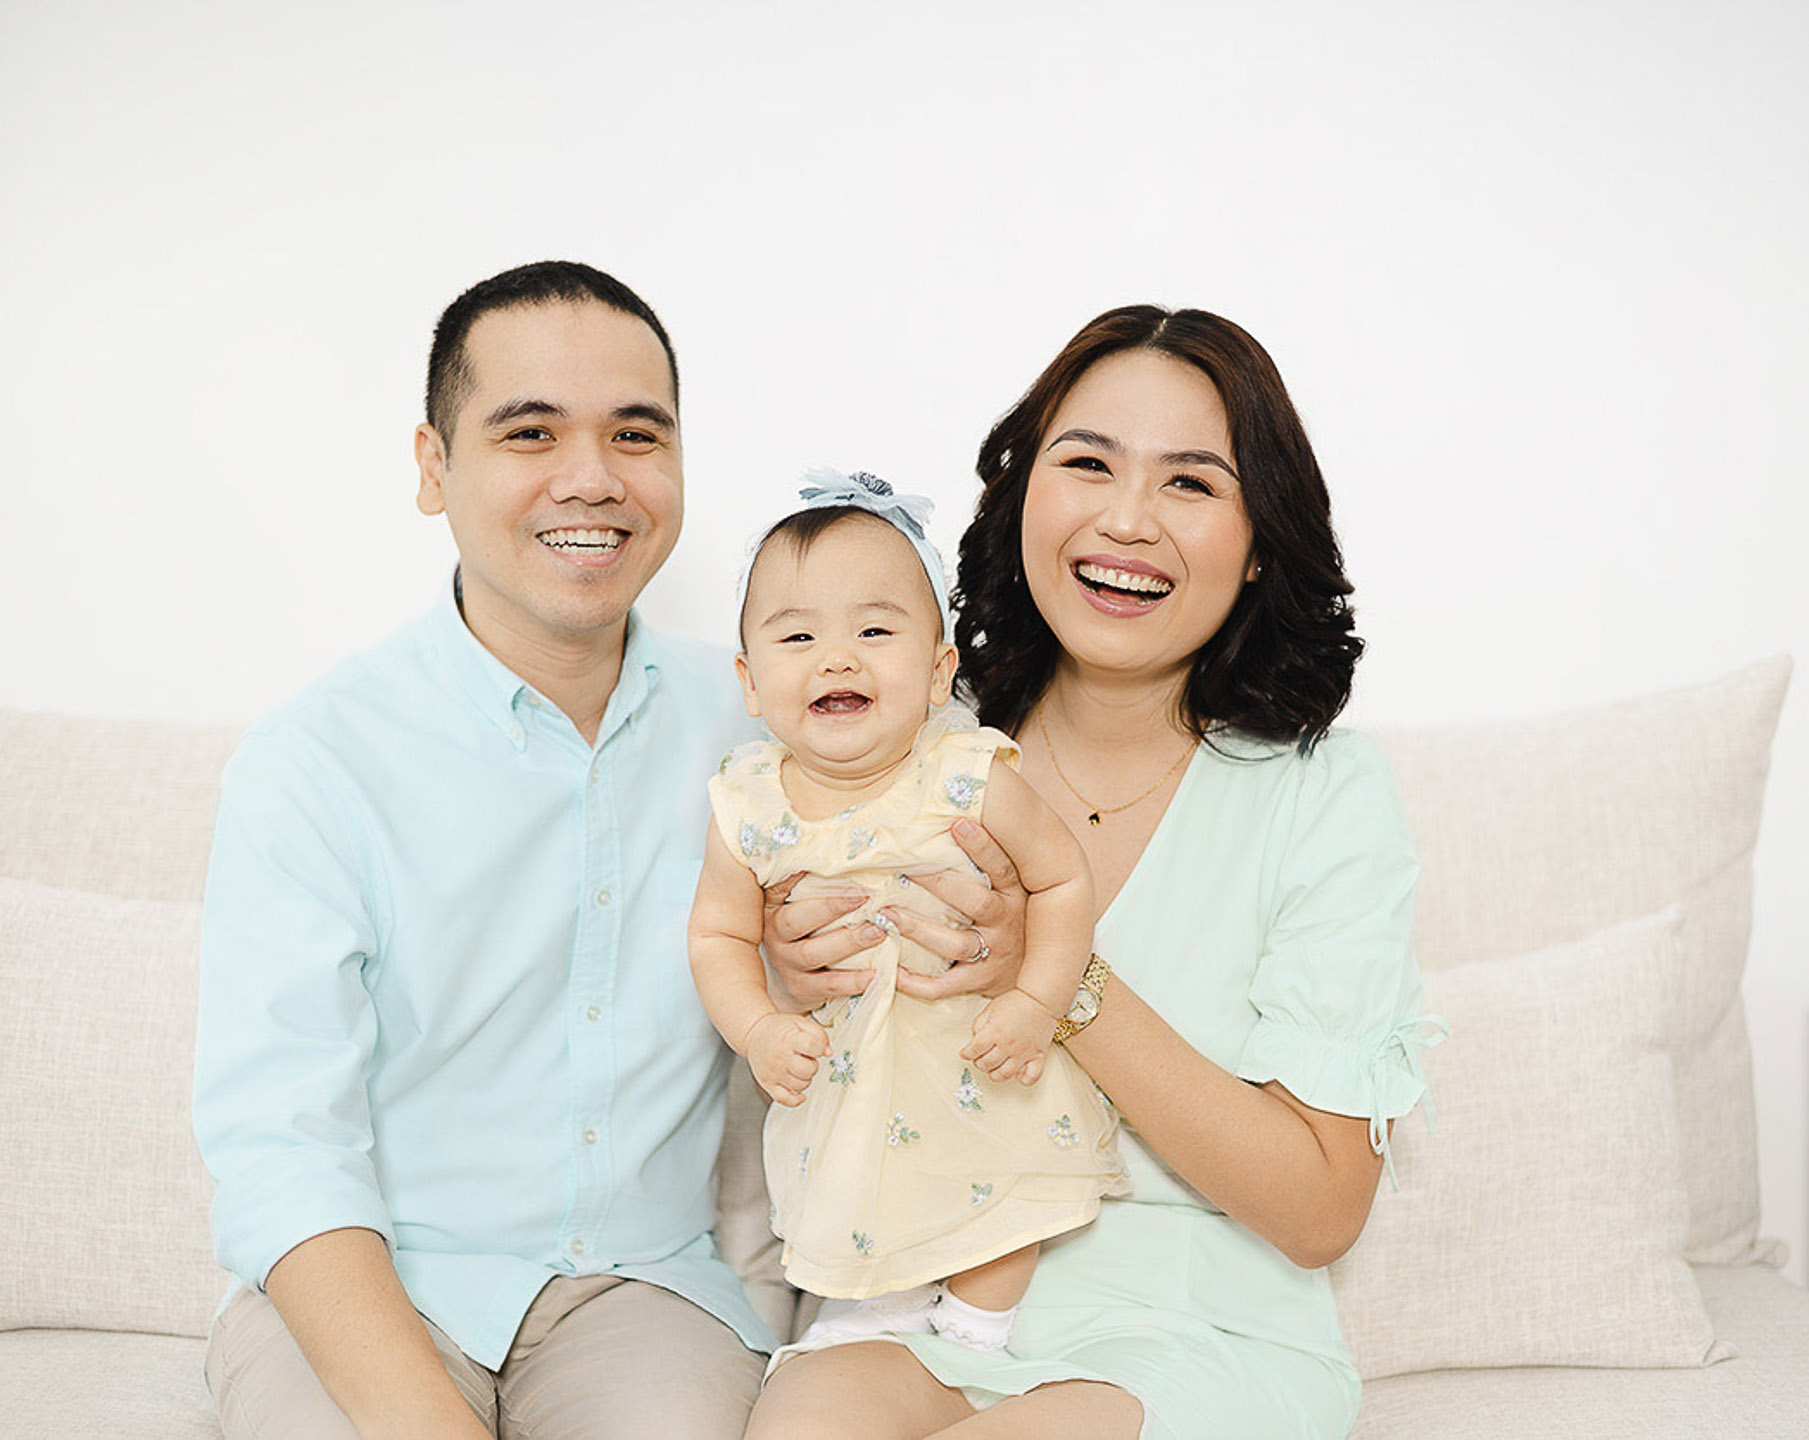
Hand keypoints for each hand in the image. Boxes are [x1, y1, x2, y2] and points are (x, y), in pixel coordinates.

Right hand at [744, 1011, 830, 1106]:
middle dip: (813, 1065)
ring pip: (800, 1086)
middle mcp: (780, 1058)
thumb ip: (818, 1034)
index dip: (820, 1048)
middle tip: (806, 1059)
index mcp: (789, 1039)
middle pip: (808, 1070)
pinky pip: (785, 1099)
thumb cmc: (778, 1029)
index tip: (818, 1048)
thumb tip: (829, 1052)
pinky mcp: (768, 1084)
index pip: (812, 1046)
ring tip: (798, 1068)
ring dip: (805, 1079)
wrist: (754, 1034)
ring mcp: (774, 1073)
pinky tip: (800, 1093)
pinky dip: (796, 1100)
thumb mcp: (799, 1023)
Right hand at [762, 873, 884, 1007]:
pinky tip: (877, 973)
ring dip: (847, 942)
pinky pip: (827, 985)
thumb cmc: (812, 923)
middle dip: (830, 907)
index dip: (800, 874)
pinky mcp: (801, 988)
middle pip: (794, 920)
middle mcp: (775, 934)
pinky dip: (852, 981)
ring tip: (878, 932)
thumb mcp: (805, 897)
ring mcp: (786, 963)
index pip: (781, 885)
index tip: (831, 862)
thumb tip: (835, 840)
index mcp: (775, 905)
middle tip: (864, 897)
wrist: (799, 974)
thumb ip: (815, 876)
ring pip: (812, 953)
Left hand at [890, 818, 1028, 1001]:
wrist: (1034, 974)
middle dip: (939, 884)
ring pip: (956, 943)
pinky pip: (944, 986)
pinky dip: (915, 981)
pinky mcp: (979, 982)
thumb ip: (991, 857)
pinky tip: (890, 968)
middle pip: (975, 902)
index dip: (983, 845)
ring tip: (888, 915)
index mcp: (1015, 894)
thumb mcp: (1011, 887)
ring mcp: (994, 955)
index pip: (1002, 866)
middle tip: (904, 868)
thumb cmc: (1010, 917)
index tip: (957, 822)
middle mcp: (1006, 923)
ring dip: (920, 929)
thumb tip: (958, 812)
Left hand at [961, 988, 1055, 1085]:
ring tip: (992, 1069)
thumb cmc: (1016, 1001)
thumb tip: (975, 1039)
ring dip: (994, 1074)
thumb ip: (979, 1024)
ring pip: (1004, 1074)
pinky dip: (1023, 1079)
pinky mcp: (1037, 1056)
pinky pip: (1030, 1076)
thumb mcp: (990, 1008)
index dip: (966, 1053)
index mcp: (994, 1032)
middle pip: (986, 1063)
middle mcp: (1008, 1045)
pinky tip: (1017, 1073)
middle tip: (979, 1058)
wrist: (1040, 999)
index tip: (965, 1054)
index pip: (974, 1050)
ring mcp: (1023, 1052)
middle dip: (979, 1062)